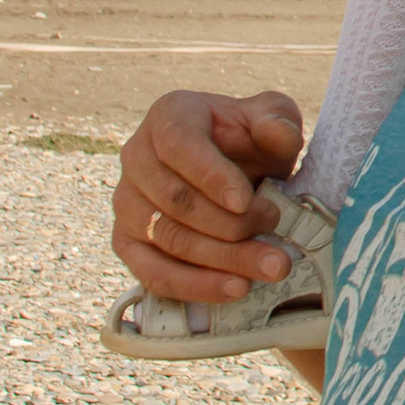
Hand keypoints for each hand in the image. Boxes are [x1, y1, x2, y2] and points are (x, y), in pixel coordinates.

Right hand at [113, 89, 305, 300]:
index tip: (246, 202)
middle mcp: (136, 156)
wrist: (236, 176)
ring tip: (272, 268)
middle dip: (231, 226)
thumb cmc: (251, 143)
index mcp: (168, 116)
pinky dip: (196, 286)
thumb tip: (276, 132)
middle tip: (277, 237)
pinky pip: (153, 273)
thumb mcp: (272, 120)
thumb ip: (277, 120)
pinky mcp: (127, 243)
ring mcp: (127, 203)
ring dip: (224, 260)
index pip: (178, 145)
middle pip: (176, 200)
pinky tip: (236, 288)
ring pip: (169, 239)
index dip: (210, 176)